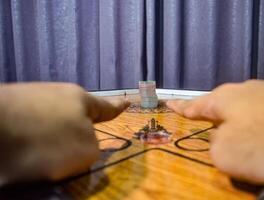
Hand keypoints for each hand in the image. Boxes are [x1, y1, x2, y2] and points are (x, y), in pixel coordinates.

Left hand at [0, 83, 128, 184]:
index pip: (105, 106)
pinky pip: (29, 131)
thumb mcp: (85, 151)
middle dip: (77, 133)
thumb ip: (93, 148)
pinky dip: (29, 145)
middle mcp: (56, 96)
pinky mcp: (10, 111)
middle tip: (69, 155)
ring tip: (39, 161)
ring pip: (50, 125)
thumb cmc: (46, 139)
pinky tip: (24, 157)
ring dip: (49, 142)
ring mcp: (31, 101)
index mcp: (80, 100)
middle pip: (74, 117)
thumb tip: (80, 146)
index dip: (118, 107)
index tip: (127, 101)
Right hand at [167, 80, 263, 183]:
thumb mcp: (226, 153)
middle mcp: (245, 91)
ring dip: (244, 130)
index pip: (193, 105)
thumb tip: (221, 142)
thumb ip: (213, 149)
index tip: (168, 103)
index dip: (179, 107)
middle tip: (214, 138)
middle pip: (222, 108)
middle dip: (216, 123)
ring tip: (251, 148)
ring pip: (247, 114)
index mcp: (223, 99)